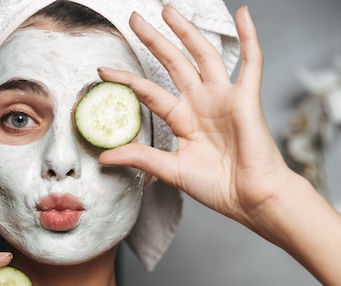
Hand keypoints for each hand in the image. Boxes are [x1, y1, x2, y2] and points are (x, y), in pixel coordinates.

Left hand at [98, 6, 290, 227]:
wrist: (250, 198)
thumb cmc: (217, 187)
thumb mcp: (170, 170)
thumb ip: (139, 157)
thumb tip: (103, 157)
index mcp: (183, 120)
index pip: (149, 92)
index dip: (126, 80)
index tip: (103, 70)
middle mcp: (201, 104)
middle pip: (173, 64)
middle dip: (154, 40)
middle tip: (134, 19)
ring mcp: (223, 98)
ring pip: (202, 55)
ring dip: (186, 31)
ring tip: (168, 10)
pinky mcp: (246, 98)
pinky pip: (251, 61)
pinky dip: (249, 37)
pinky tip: (244, 14)